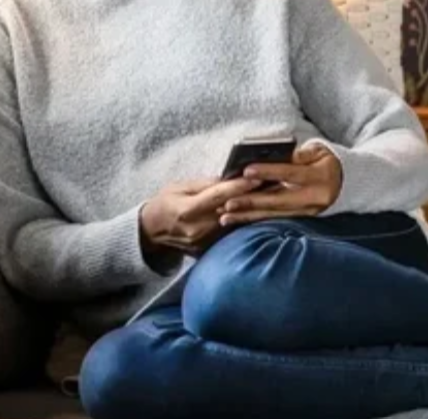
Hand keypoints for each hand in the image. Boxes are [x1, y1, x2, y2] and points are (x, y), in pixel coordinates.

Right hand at [140, 177, 263, 257]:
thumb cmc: (165, 202)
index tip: (258, 177)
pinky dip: (242, 222)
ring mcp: (203, 242)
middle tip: (275, 184)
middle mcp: (197, 229)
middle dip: (253, 197)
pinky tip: (256, 213)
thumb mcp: (179, 187)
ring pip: (234, 224)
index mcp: (187, 210)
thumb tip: (230, 178)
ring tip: (271, 196)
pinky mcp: (208, 250)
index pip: (218, 196)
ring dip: (252, 211)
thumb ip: (205, 184)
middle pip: (231, 211)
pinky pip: (229, 234)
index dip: (239, 187)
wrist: (151, 230)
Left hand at [218, 145, 341, 226]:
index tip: (246, 171)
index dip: (268, 172)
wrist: (348, 183)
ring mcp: (308, 212)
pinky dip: (256, 220)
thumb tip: (275, 156)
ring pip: (273, 214)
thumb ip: (298, 155)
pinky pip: (276, 220)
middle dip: (250, 202)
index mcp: (319, 177)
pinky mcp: (302, 219)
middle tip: (227, 203)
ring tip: (225, 217)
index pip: (290, 173)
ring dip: (248, 216)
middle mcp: (314, 198)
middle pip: (277, 200)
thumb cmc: (328, 161)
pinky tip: (238, 220)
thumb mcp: (319, 151)